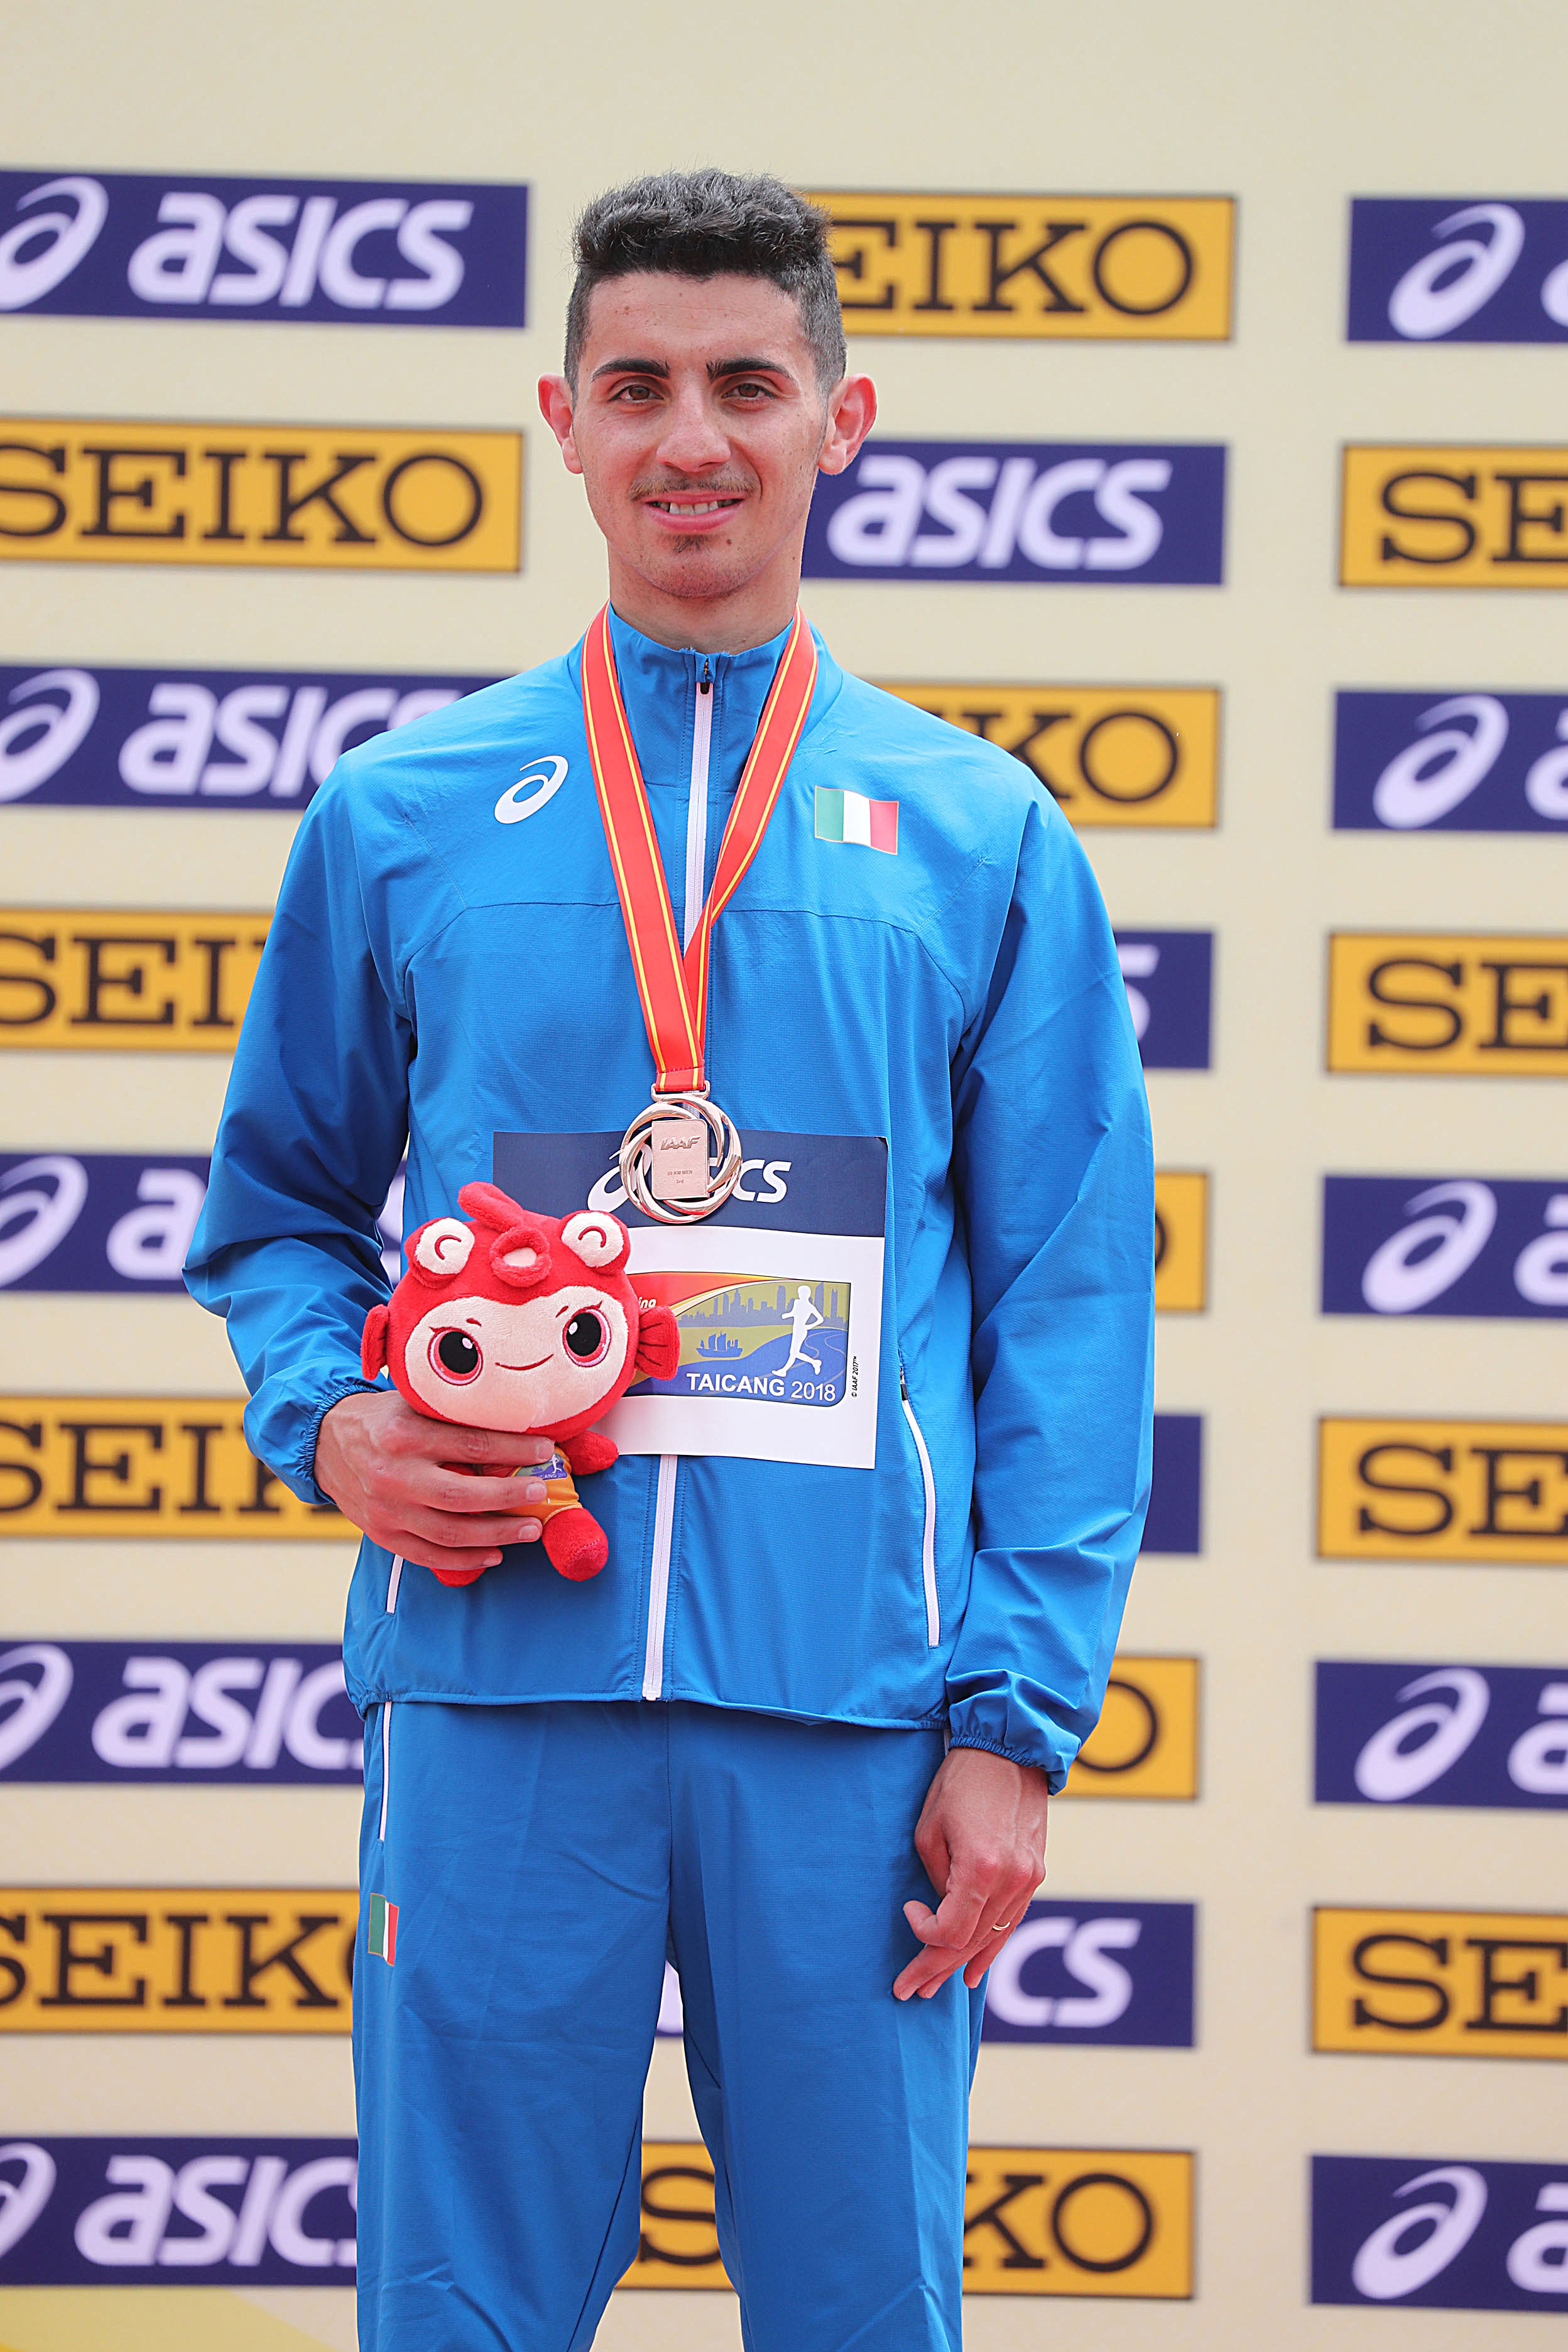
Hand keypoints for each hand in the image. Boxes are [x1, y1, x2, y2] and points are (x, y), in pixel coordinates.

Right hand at [314, 1390, 557, 1581]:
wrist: (324, 1442)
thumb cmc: (383, 1419)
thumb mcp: (414, 1403)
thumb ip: (454, 1416)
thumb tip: (514, 1426)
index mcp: (404, 1434)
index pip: (470, 1445)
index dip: (513, 1450)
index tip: (544, 1450)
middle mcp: (393, 1475)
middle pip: (462, 1496)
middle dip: (509, 1498)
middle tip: (539, 1493)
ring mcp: (386, 1509)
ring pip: (449, 1533)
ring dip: (497, 1534)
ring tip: (530, 1529)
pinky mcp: (381, 1534)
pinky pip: (428, 1555)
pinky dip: (465, 1559)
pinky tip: (494, 1554)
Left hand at [893, 1746, 1048, 2000]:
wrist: (1010, 1750)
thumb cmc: (961, 1782)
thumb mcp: (931, 1829)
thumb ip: (937, 1878)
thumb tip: (939, 1909)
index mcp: (982, 1868)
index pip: (951, 1931)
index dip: (924, 1935)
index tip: (908, 1913)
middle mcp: (1012, 1880)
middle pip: (971, 1943)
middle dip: (935, 1968)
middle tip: (907, 1990)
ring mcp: (1029, 1879)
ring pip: (992, 1938)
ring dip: (961, 1965)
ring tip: (932, 1987)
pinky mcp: (1035, 1873)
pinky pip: (1010, 1922)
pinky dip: (991, 1948)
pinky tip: (974, 1971)